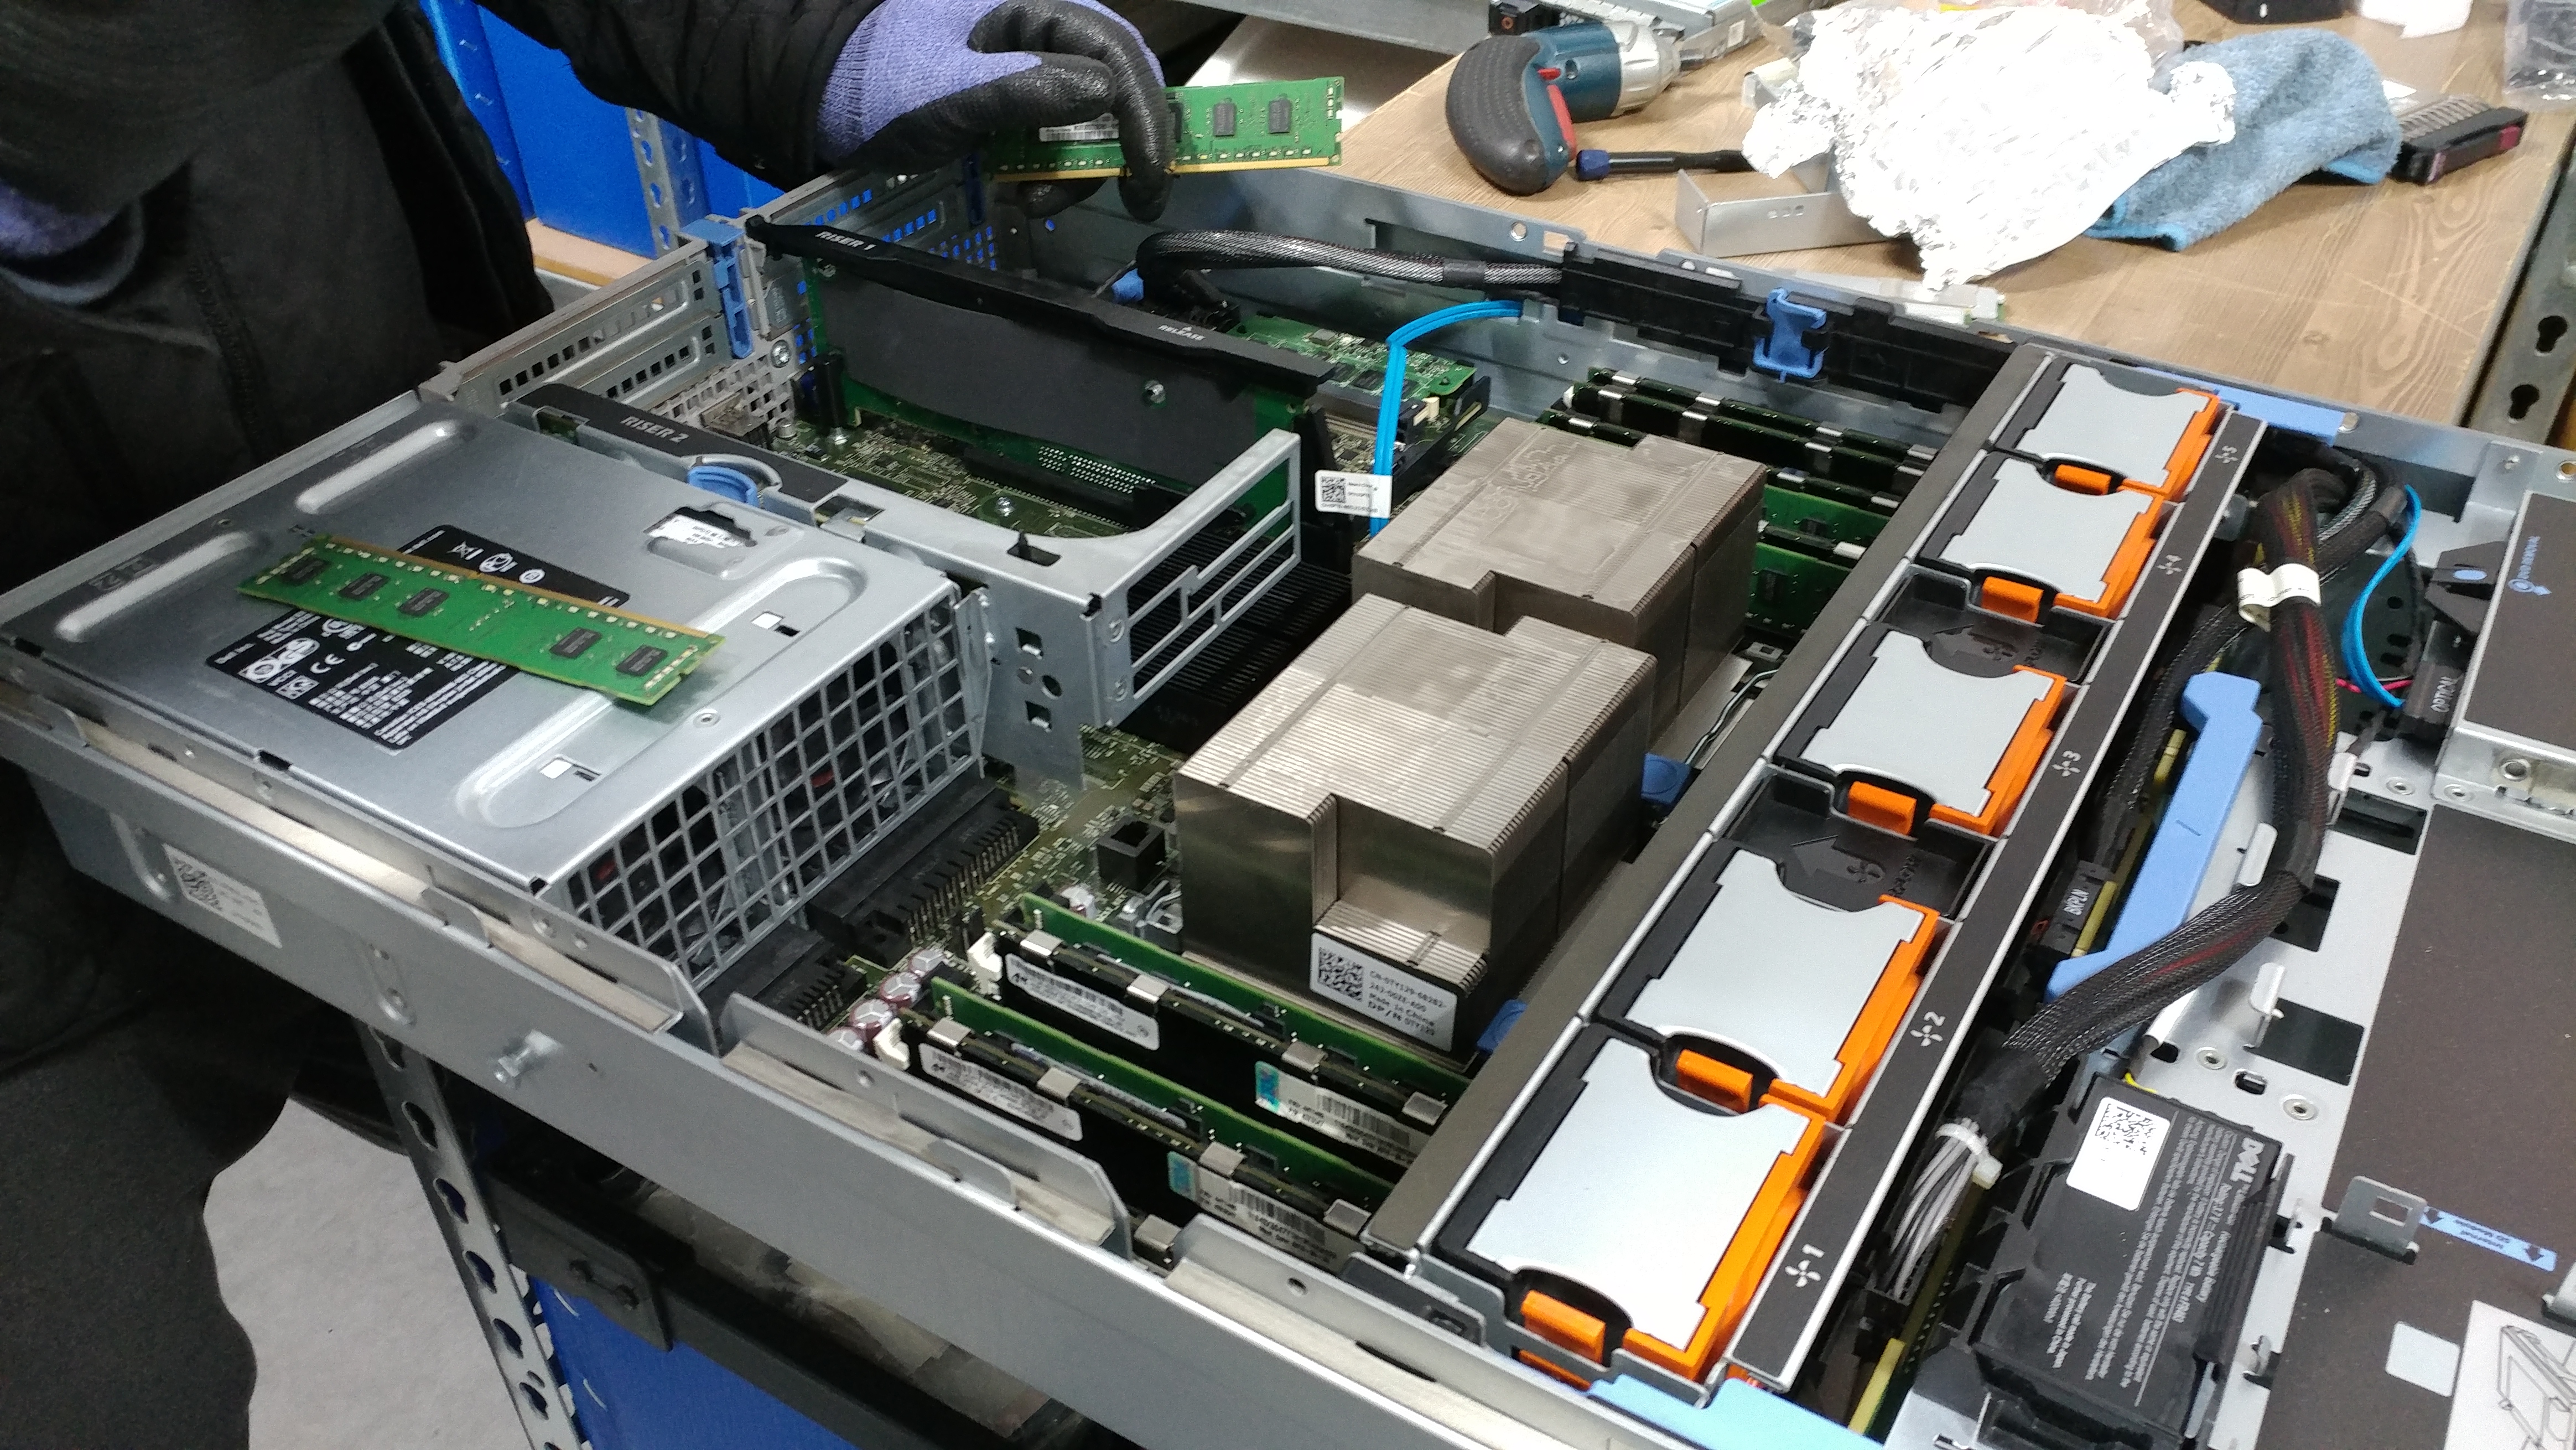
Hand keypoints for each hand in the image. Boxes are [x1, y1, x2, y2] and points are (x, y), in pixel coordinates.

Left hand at [820, 0, 1171, 220]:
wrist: (828, 98)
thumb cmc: (882, 85)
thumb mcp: (953, 92)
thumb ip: (1029, 90)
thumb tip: (1108, 95)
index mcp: (1033, 9)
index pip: (1116, 53)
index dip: (1144, 115)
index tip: (1146, 176)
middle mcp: (1044, 34)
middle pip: (1119, 86)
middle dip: (1122, 146)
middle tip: (1127, 198)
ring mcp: (1033, 70)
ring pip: (1095, 120)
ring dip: (1079, 170)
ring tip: (1033, 202)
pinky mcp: (1020, 104)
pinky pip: (1062, 136)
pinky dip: (1054, 172)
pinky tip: (1025, 193)